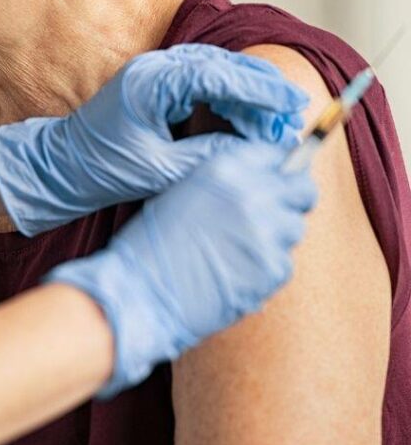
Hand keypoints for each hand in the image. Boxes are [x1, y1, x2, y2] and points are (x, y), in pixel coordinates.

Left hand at [0, 44, 308, 235]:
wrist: (60, 166)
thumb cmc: (101, 169)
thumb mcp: (161, 170)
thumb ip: (209, 157)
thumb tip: (256, 152)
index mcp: (151, 83)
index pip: (218, 75)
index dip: (259, 90)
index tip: (290, 106)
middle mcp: (152, 68)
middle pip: (221, 65)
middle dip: (260, 89)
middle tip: (293, 113)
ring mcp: (152, 72)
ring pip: (214, 70)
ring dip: (246, 92)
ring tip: (277, 119)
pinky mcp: (154, 85)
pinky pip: (200, 81)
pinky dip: (227, 96)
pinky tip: (246, 118)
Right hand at [48, 139, 317, 394]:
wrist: (142, 290)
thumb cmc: (153, 242)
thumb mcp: (183, 191)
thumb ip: (226, 181)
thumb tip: (264, 180)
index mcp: (225, 168)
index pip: (276, 155)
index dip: (278, 169)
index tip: (276, 180)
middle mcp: (252, 194)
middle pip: (302, 189)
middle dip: (293, 199)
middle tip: (274, 214)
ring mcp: (267, 232)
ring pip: (294, 228)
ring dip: (276, 236)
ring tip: (239, 249)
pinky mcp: (273, 269)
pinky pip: (284, 263)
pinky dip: (266, 268)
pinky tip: (235, 271)